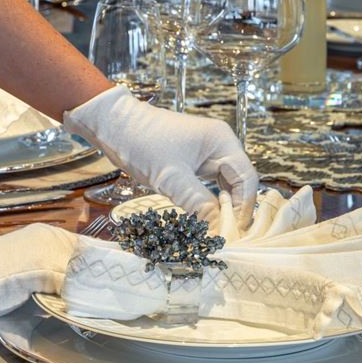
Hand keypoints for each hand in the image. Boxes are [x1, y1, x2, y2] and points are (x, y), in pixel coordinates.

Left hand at [63, 86, 258, 222]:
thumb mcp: (171, 177)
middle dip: (234, 210)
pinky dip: (209, 202)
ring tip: (217, 231)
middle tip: (227, 237)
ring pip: (225, 187)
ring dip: (222, 208)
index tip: (234, 233)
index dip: (243, 207)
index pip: (247, 179)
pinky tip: (205, 217)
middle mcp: (221, 146)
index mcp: (223, 142)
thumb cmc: (142, 143)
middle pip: (240, 183)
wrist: (114, 125)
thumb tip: (218, 231)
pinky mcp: (194, 163)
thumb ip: (198, 204)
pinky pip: (210, 186)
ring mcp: (208, 154)